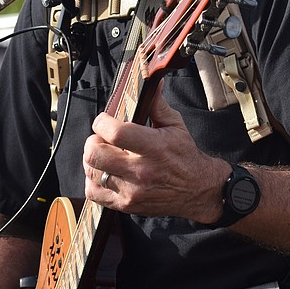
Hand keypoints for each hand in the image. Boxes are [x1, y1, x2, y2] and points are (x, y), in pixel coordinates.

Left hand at [83, 89, 227, 222]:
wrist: (197, 190)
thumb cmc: (185, 156)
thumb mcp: (175, 125)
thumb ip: (157, 104)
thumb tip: (152, 82)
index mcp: (154, 147)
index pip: (115, 133)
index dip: (102, 122)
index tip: (105, 119)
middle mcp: (141, 171)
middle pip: (95, 154)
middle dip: (93, 140)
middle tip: (101, 137)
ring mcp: (132, 191)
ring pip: (92, 172)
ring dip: (92, 159)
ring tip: (103, 153)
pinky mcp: (126, 205)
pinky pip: (94, 193)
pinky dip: (92, 180)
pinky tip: (103, 172)